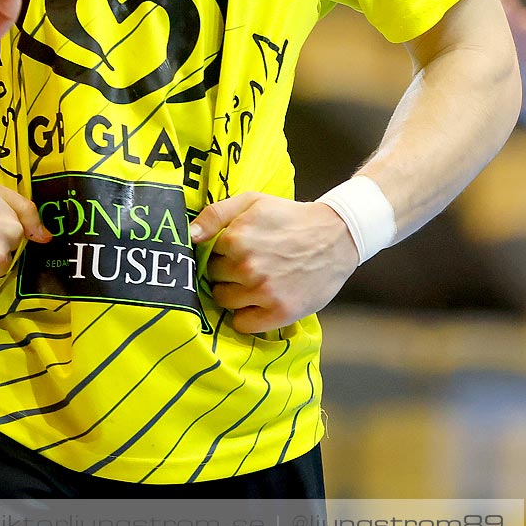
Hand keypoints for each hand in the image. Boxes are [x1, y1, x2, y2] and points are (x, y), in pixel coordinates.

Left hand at [190, 192, 358, 334]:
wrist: (336, 236)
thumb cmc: (289, 217)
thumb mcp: (251, 201)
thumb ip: (215, 214)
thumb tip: (188, 235)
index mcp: (235, 239)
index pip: (206, 257)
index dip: (219, 255)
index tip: (235, 252)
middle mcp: (247, 267)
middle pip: (214, 280)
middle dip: (226, 274)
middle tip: (249, 265)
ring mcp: (264, 292)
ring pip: (224, 302)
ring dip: (235, 294)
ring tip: (256, 281)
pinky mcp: (280, 312)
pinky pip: (243, 324)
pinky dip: (247, 316)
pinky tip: (260, 302)